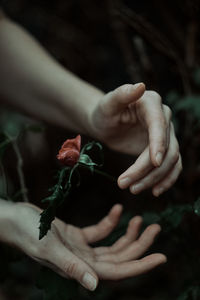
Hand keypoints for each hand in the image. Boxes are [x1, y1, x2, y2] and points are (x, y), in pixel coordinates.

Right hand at [11, 203, 165, 290]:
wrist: (15, 219)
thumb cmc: (27, 232)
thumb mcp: (49, 247)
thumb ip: (71, 266)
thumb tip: (95, 286)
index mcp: (79, 268)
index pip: (117, 270)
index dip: (140, 265)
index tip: (161, 256)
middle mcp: (83, 261)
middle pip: (119, 256)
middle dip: (139, 244)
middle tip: (156, 228)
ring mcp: (80, 249)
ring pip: (112, 245)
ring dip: (127, 233)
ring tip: (140, 219)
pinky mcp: (76, 236)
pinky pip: (99, 231)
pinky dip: (110, 222)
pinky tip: (117, 210)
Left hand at [90, 83, 181, 195]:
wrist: (105, 123)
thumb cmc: (104, 112)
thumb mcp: (108, 103)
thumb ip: (122, 94)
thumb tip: (140, 86)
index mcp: (151, 104)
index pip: (159, 125)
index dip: (158, 143)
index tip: (154, 163)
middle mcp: (163, 118)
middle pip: (166, 147)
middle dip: (148, 169)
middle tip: (125, 184)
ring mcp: (165, 135)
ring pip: (170, 160)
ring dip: (154, 178)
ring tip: (134, 189)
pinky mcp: (162, 149)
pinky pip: (171, 167)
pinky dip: (166, 180)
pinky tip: (154, 191)